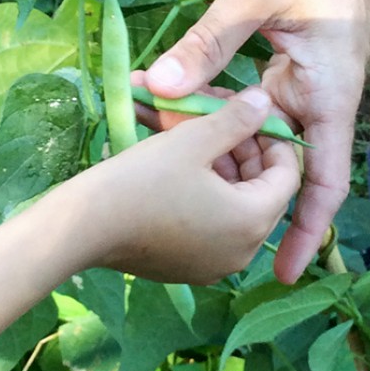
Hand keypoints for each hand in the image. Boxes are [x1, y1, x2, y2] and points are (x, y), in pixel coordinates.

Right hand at [70, 88, 300, 284]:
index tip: (250, 113)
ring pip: (235, 207)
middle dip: (244, 151)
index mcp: (253, 221)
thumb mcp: (193, 139)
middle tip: (219, 119)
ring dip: (222, 169)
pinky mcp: (187, 270)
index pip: (288, 174)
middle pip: (262, 191)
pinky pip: (211, 227)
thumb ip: (237, 119)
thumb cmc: (142, 179)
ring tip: (195, 137)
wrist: (81, 228)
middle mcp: (242, 253)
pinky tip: (181, 168)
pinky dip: (205, 195)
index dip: (272, 138)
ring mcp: (214, 266)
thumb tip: (264, 100)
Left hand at [141, 0, 369, 283]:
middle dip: (238, 192)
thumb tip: (159, 89)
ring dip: (217, 149)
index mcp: (328, 96)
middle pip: (282, 169)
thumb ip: (209, 45)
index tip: (284, 272)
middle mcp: (318, 102)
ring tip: (163, 152)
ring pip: (258, 138)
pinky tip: (175, 110)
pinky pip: (249, 108)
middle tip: (182, 205)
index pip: (324, 182)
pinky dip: (216, 114)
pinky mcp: (283, 71)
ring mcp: (301, 88)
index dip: (306, 232)